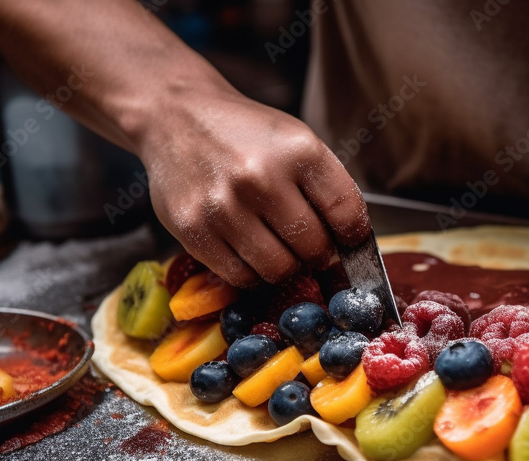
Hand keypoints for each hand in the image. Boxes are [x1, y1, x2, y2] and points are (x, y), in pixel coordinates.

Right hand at [138, 90, 369, 286]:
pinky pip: (240, 277)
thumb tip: (347, 245)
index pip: (347, 214)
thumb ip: (326, 188)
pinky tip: (249, 250)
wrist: (175, 116)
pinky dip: (252, 273)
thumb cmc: (244, 133)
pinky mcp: (193, 230)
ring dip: (285, 266)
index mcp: (298, 150)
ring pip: (278, 270)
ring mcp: (224, 207)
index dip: (353, 236)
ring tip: (277, 245)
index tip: (347, 240)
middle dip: (317, 253)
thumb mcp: (296, 141)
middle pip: (314, 248)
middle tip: (306, 243)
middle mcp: (260, 177)